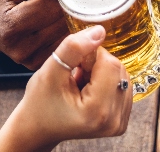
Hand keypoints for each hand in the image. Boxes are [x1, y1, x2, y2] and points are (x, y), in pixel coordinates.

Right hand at [0, 0, 68, 68]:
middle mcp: (21, 49)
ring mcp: (31, 60)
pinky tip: (51, 23)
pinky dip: (64, 31)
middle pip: (64, 22)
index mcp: (11, 26)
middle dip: (65, 6)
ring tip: (48, 12)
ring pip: (69, 34)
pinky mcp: (40, 64)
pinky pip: (66, 45)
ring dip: (66, 19)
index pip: (53, 7)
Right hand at [0, 26, 131, 150]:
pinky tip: (89, 90)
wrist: (38, 128)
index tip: (75, 64)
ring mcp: (119, 123)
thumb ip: (74, 48)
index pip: (110, 63)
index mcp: (97, 111)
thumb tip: (99, 31)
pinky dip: (106, 82)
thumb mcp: (50, 71)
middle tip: (75, 74)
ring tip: (81, 83)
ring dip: (102, 73)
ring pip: (121, 76)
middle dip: (97, 64)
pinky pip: (122, 87)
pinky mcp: (120, 121)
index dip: (92, 55)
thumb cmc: (40, 103)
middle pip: (118, 69)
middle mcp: (114, 121)